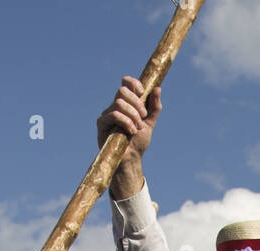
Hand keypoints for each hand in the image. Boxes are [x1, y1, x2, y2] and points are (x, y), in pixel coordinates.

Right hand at [98, 77, 161, 198]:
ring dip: (132, 115)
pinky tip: (131, 131)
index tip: (142, 93)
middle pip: (123, 90)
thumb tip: (157, 88)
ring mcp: (107, 114)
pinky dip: (126, 121)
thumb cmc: (138, 142)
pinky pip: (114, 114)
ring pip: (119, 102)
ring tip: (137, 128)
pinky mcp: (102, 123)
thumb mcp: (150, 123)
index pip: (126, 83)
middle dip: (136, 103)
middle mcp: (115, 106)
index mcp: (126, 103)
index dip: (134, 83)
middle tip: (143, 117)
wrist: (131, 159)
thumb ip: (154, 107)